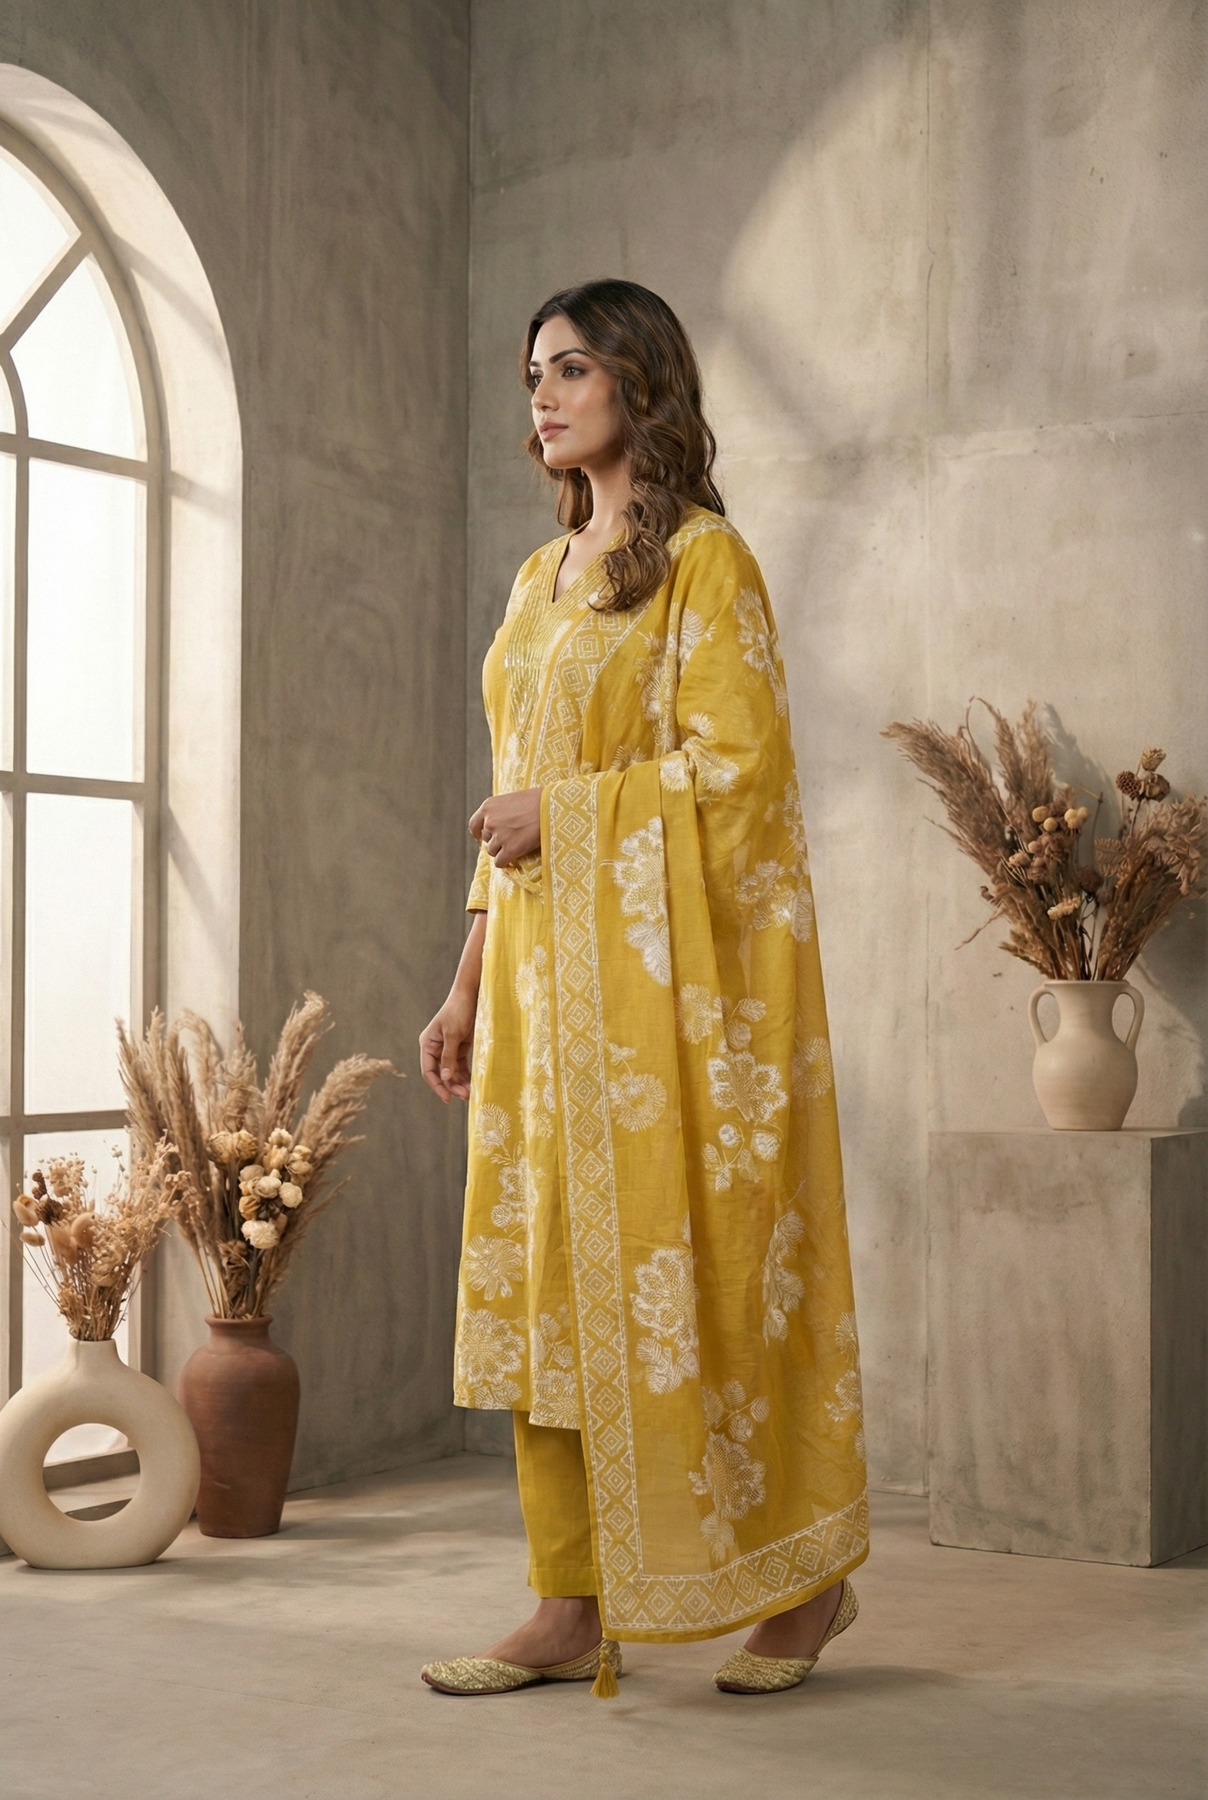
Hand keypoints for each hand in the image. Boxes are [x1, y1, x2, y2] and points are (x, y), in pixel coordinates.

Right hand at [419, 986, 476, 1102]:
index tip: (447, 1098)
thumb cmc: (459, 1011)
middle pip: (441, 1074)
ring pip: (452, 1072)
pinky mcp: (460, 1048)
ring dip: (460, 1083)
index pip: (429, 1070)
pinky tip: (473, 1084)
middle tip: (466, 1096)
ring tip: (471, 1093)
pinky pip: (461, 1066)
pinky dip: (467, 1075)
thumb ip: (448, 1056)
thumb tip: (445, 1078)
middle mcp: (435, 1048)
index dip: (437, 1085)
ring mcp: (448, 1049)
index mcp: (427, 1044)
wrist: (472, 995)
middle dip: (452, 1086)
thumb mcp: (453, 1034)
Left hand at [469, 788, 540, 865]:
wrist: (552, 808)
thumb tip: (500, 822)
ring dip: (503, 851)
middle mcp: (489, 821)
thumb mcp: (513, 799)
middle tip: (513, 838)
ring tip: (518, 844)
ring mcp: (499, 836)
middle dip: (497, 841)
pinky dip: (506, 862)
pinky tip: (515, 859)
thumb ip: (501, 811)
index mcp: (488, 806)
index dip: (478, 834)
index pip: (474, 825)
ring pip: (493, 852)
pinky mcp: (510, 849)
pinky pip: (500, 862)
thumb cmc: (539, 800)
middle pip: (487, 839)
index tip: (482, 839)